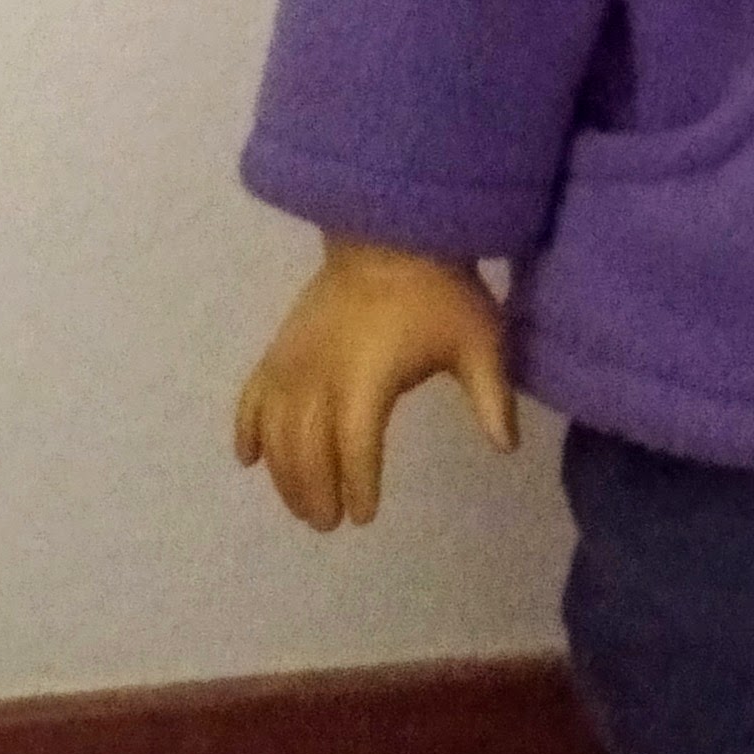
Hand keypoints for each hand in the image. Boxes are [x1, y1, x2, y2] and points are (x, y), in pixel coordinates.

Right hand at [232, 236, 518, 531]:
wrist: (388, 230)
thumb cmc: (439, 289)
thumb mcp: (479, 340)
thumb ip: (491, 397)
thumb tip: (508, 448)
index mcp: (367, 380)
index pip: (357, 448)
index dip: (358, 485)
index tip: (364, 516)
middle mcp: (320, 376)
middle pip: (307, 449)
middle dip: (315, 491)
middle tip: (328, 522)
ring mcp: (292, 361)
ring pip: (275, 431)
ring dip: (282, 474)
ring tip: (301, 505)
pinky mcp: (278, 347)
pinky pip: (251, 394)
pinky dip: (245, 428)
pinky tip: (247, 458)